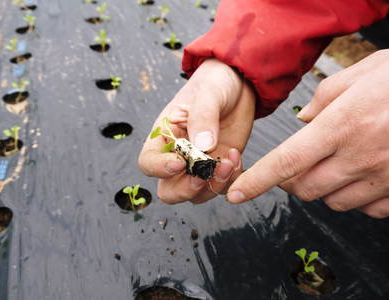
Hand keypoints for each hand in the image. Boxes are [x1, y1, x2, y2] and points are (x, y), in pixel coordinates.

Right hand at [139, 58, 254, 203]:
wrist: (240, 83)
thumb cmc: (215, 83)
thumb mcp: (208, 93)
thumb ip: (203, 117)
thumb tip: (203, 147)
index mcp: (164, 136)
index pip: (148, 162)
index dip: (159, 168)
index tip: (179, 163)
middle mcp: (178, 155)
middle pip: (169, 190)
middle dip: (185, 190)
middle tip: (203, 177)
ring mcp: (200, 164)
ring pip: (196, 194)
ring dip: (212, 186)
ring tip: (228, 161)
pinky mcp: (220, 166)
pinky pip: (220, 187)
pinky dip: (229, 180)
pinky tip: (236, 158)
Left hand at [227, 50, 388, 218]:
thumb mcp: (361, 74)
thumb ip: (324, 99)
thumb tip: (303, 122)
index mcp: (342, 125)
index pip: (286, 161)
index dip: (257, 181)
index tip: (235, 194)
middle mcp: (359, 156)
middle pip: (304, 188)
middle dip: (291, 182)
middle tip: (294, 166)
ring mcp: (383, 177)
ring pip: (332, 201)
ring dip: (323, 188)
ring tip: (334, 164)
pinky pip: (366, 209)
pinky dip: (355, 197)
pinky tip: (361, 176)